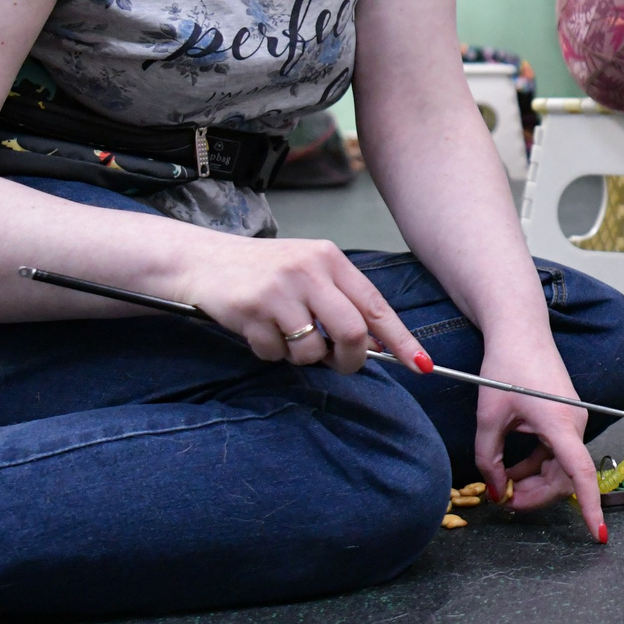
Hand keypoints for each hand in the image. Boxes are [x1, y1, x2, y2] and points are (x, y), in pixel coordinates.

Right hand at [177, 234, 424, 376]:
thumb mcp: (308, 272)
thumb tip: (379, 345)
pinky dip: (271, 353)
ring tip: (286, 336)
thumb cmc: (263, 271)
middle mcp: (308, 270)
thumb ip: (342, 302)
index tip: (420, 364)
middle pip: (353, 333)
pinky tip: (258, 330)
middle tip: (338, 363)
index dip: (401, 340)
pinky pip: (275, 353)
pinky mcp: (251, 309)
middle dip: (350, 360)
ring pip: (312, 350)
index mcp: (330, 259)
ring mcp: (279, 290)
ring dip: (302, 357)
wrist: (203, 261)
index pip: (376, 306)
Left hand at [470, 336, 604, 541]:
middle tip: (505, 503)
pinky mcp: (565, 419)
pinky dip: (536, 466)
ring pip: (560, 468)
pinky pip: (556, 454)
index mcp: (560, 423)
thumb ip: (489, 459)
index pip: (581, 473)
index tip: (599, 534)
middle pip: (566, 477)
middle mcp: (574, 424)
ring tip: (503, 486)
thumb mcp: (489, 418)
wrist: (520, 333)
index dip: (590, 506)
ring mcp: (572, 421)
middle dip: (537, 495)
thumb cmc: (505, 368)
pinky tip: (512, 469)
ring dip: (534, 482)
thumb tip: (496, 492)